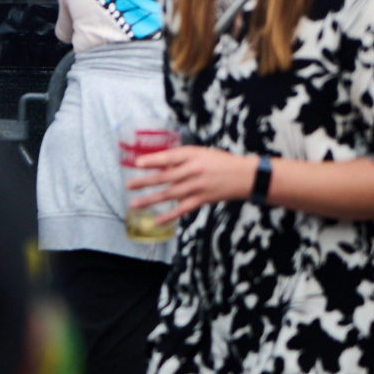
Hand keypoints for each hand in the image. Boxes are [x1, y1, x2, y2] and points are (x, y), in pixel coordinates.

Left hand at [126, 144, 257, 224]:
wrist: (244, 176)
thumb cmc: (220, 162)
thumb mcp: (201, 153)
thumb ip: (181, 158)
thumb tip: (158, 166)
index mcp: (192, 154)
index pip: (169, 157)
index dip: (153, 160)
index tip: (137, 163)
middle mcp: (194, 170)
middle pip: (166, 176)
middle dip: (145, 181)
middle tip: (128, 185)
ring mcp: (198, 186)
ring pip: (170, 193)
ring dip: (151, 199)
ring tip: (134, 204)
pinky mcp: (202, 199)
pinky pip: (183, 208)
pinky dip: (169, 215)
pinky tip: (156, 220)